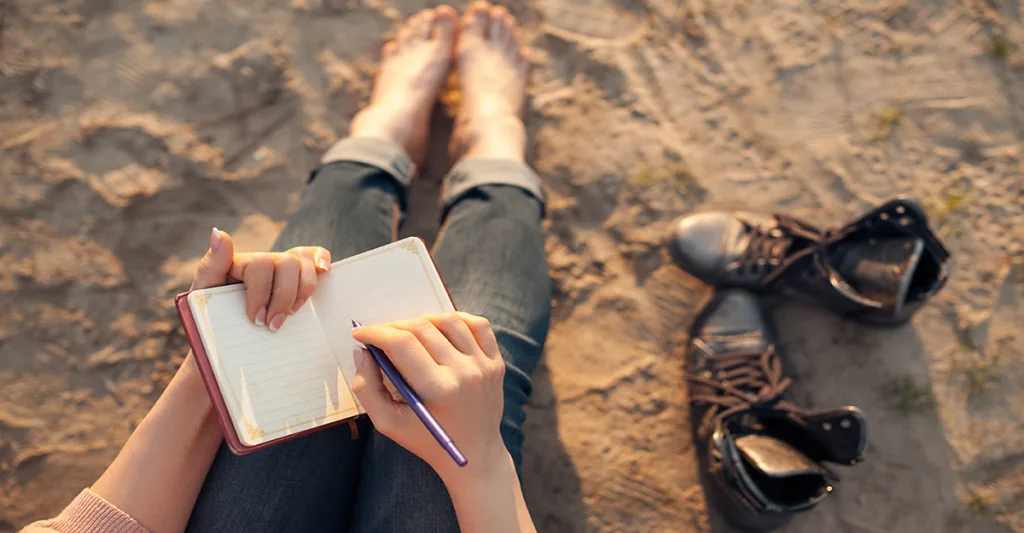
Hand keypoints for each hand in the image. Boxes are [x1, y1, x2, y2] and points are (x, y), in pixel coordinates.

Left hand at [190, 228, 331, 330]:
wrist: (223, 346)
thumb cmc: (212, 320)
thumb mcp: (203, 295)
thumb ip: (210, 265)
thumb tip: (219, 233)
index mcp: (240, 264)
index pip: (260, 264)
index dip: (262, 292)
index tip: (256, 319)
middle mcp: (264, 262)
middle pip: (286, 263)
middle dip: (283, 296)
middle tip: (273, 326)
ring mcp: (281, 269)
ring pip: (302, 263)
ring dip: (303, 290)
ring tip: (292, 314)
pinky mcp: (297, 278)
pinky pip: (313, 257)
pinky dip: (321, 259)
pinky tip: (324, 271)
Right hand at [350, 313, 507, 482]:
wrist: (474, 455)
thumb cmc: (426, 440)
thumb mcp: (388, 423)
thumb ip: (366, 388)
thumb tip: (361, 351)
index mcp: (438, 389)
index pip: (402, 343)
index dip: (375, 332)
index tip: (359, 332)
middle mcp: (465, 373)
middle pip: (422, 328)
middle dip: (393, 326)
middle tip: (379, 335)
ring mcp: (484, 366)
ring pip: (449, 321)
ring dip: (422, 319)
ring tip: (406, 331)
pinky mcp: (496, 363)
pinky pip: (478, 325)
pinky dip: (457, 319)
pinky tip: (439, 328)